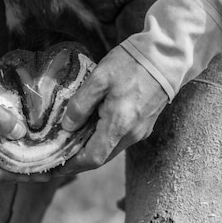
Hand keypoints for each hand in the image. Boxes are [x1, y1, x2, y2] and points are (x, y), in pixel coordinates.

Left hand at [55, 46, 168, 175]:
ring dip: (90, 150)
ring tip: (69, 143)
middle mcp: (132, 134)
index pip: (92, 158)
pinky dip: (102, 140)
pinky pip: (119, 140)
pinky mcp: (144, 124)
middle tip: (56, 156)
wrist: (167, 55)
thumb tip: (68, 127)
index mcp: (119, 125)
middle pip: (101, 158)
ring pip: (110, 149)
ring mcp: (140, 131)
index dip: (71, 165)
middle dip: (77, 160)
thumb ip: (81, 104)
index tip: (54, 167)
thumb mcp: (99, 78)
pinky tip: (89, 130)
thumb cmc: (133, 63)